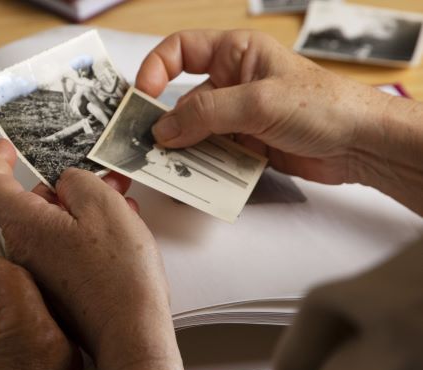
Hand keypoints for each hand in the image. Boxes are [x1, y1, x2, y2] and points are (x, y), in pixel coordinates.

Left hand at [0, 140, 203, 369]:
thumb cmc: (118, 276)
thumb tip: (67, 184)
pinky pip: (64, 250)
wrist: (130, 334)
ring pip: (53, 227)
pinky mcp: (58, 289)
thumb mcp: (104, 206)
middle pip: (31, 205)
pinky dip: (85, 234)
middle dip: (64, 187)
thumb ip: (79, 181)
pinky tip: (119, 232)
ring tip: (122, 202)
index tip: (7, 148)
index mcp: (26, 226)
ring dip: (82, 210)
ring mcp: (40, 273)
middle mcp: (24, 250)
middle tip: (102, 177)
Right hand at [137, 30, 422, 214]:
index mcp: (235, 53)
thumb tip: (162, 129)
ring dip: (183, 152)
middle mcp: (232, 82)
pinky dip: (202, 169)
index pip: (180, 51)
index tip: (142, 97)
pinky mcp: (246, 146)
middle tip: (146, 147)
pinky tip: (196, 183)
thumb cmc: (324, 106)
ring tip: (170, 171)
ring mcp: (238, 116)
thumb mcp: (258, 102)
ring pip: (194, 134)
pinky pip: (212, 157)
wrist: (363, 145)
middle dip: (165, 125)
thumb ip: (206, 113)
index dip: (155, 70)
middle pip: (181, 100)